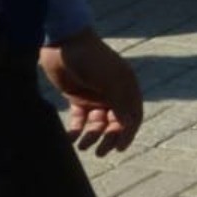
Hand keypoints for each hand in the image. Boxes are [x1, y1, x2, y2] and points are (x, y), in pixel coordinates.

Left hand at [40, 31, 143, 154]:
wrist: (63, 43)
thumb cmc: (91, 59)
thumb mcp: (110, 81)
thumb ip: (120, 103)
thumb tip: (130, 126)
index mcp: (127, 88)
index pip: (133, 116)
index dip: (128, 133)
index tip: (119, 148)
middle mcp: (114, 93)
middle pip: (115, 123)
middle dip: (108, 139)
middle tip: (99, 153)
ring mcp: (95, 95)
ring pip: (97, 123)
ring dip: (91, 136)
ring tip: (81, 146)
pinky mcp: (77, 96)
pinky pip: (79, 118)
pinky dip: (76, 129)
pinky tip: (69, 137)